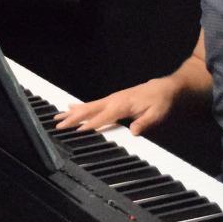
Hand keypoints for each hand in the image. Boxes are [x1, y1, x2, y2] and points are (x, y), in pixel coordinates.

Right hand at [54, 78, 178, 136]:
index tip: (78, 129)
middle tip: (59, 124)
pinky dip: (79, 107)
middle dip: (73, 117)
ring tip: (58, 116)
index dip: (91, 124)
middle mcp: (113, 100)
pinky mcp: (112, 100)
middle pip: (89, 110)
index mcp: (122, 104)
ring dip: (72, 112)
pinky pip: (92, 105)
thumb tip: (133, 132)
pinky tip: (71, 107)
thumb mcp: (157, 114)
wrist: (164, 89)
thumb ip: (144, 123)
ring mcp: (111, 99)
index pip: (103, 116)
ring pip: (88, 106)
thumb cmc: (160, 102)